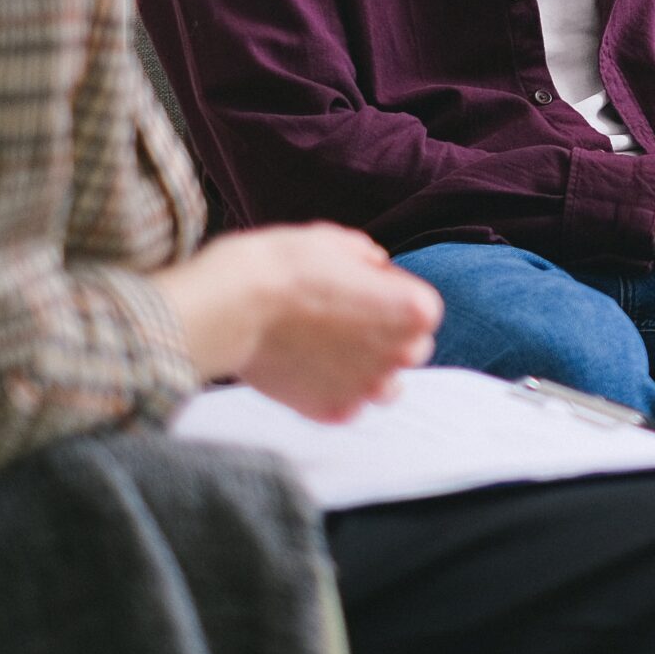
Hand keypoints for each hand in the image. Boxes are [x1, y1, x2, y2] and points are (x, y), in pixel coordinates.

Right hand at [155, 224, 440, 421]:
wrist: (232, 306)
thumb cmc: (284, 266)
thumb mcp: (335, 241)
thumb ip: (366, 258)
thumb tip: (374, 266)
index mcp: (415, 310)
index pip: (423, 311)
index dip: (393, 298)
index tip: (364, 292)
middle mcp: (400, 354)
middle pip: (410, 351)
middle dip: (386, 338)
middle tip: (344, 323)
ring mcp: (367, 388)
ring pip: (386, 388)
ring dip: (367, 373)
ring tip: (328, 352)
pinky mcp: (332, 412)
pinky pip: (346, 407)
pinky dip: (332, 394)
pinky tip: (306, 372)